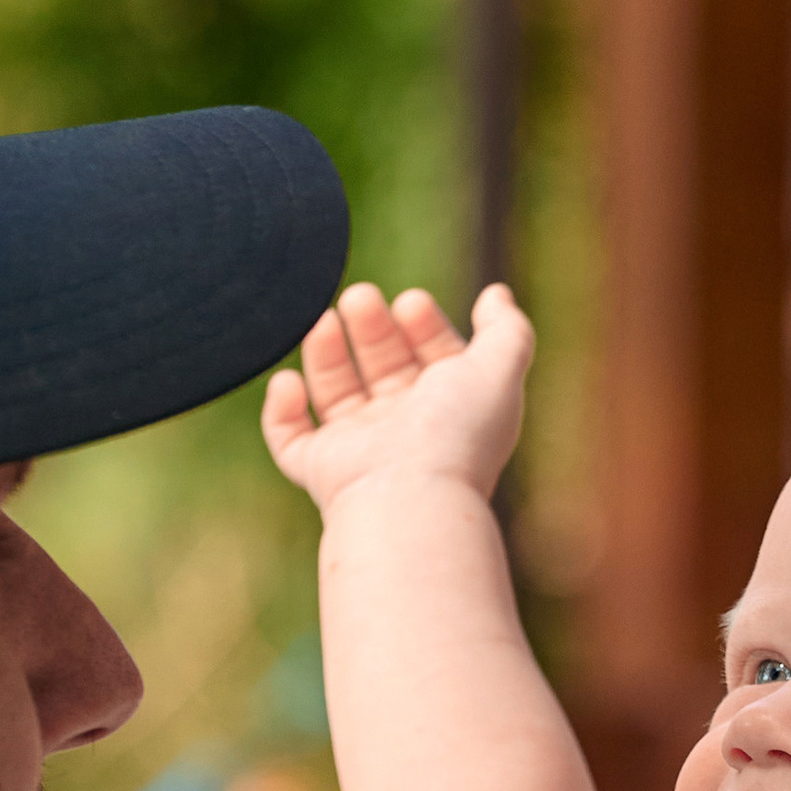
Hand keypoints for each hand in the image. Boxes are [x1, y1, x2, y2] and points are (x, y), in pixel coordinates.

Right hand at [261, 278, 532, 513]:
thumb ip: (508, 329)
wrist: (409, 497)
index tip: (411, 302)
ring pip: (337, 393)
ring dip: (326, 353)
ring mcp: (361, 451)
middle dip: (372, 327)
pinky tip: (289, 381)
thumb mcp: (498, 370)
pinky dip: (282, 409)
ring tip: (322, 320)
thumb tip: (498, 293)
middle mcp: (405, 431)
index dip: (424, 325)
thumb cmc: (455, 433)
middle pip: (383, 367)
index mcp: (449, 409)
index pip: (433, 357)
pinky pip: (290, 439)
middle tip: (360, 297)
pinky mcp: (321, 469)